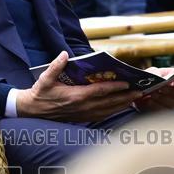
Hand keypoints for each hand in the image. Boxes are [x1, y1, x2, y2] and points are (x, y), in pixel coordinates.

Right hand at [17, 51, 139, 121]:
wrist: (32, 112)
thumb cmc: (40, 93)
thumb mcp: (45, 78)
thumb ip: (55, 66)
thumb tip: (64, 54)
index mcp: (75, 96)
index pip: (100, 91)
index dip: (115, 88)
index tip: (128, 83)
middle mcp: (82, 107)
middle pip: (109, 103)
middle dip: (125, 97)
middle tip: (140, 91)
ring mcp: (83, 114)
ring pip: (108, 110)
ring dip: (122, 105)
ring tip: (135, 98)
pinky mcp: (82, 118)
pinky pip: (102, 116)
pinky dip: (113, 111)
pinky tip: (121, 107)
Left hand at [133, 68, 173, 111]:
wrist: (138, 95)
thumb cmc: (148, 81)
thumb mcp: (150, 74)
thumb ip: (155, 73)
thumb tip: (159, 77)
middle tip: (161, 88)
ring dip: (164, 99)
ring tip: (152, 94)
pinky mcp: (169, 113)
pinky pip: (168, 112)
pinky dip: (157, 106)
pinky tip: (149, 101)